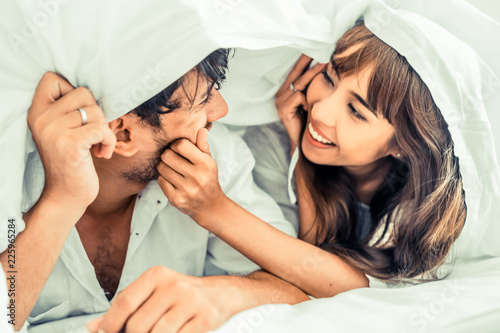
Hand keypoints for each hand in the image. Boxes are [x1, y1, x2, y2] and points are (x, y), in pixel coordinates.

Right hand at [27, 72, 115, 212]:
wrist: (66, 195)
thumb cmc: (72, 161)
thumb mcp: (62, 131)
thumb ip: (69, 110)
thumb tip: (95, 91)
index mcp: (36, 112)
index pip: (52, 78)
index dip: (73, 91)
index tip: (80, 115)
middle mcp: (41, 118)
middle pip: (83, 93)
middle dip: (96, 113)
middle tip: (93, 133)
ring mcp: (54, 131)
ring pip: (96, 111)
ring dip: (105, 130)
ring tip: (97, 145)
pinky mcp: (70, 144)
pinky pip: (102, 128)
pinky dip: (109, 141)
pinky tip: (102, 153)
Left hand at [86, 266, 226, 332]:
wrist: (221, 293)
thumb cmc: (180, 296)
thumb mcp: (152, 294)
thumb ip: (124, 309)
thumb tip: (93, 327)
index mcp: (156, 275)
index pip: (124, 302)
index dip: (110, 324)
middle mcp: (173, 285)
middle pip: (138, 324)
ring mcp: (191, 301)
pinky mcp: (205, 317)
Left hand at [157, 128, 225, 221]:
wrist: (210, 206)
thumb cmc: (208, 179)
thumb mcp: (209, 162)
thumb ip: (203, 145)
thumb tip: (201, 129)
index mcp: (205, 164)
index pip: (181, 144)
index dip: (176, 145)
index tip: (178, 149)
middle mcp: (197, 176)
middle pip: (167, 155)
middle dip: (168, 155)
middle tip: (172, 159)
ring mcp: (186, 189)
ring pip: (161, 168)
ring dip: (164, 167)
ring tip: (172, 170)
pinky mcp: (176, 199)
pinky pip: (160, 181)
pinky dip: (164, 179)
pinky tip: (172, 180)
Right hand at [275, 55, 325, 150]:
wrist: (303, 142)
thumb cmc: (309, 121)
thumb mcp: (311, 100)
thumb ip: (313, 86)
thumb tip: (326, 66)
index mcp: (286, 90)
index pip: (297, 70)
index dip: (306, 59)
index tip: (317, 49)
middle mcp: (281, 93)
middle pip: (298, 74)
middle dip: (312, 63)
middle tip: (325, 55)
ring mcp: (280, 101)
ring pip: (300, 84)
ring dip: (313, 79)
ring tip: (325, 72)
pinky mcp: (282, 109)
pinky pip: (299, 96)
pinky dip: (307, 101)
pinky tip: (310, 109)